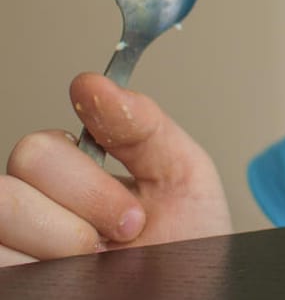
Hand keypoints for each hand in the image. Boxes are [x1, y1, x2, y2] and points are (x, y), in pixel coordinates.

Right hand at [0, 73, 231, 266]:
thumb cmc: (187, 261)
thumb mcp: (182, 183)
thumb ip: (142, 127)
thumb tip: (91, 83)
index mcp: (71, 183)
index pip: (38, 146)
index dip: (87, 175)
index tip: (134, 211)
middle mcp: (32, 215)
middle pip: (13, 172)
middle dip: (83, 206)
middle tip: (123, 240)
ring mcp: (13, 251)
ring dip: (63, 245)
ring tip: (99, 268)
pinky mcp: (6, 282)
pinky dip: (45, 277)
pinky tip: (75, 286)